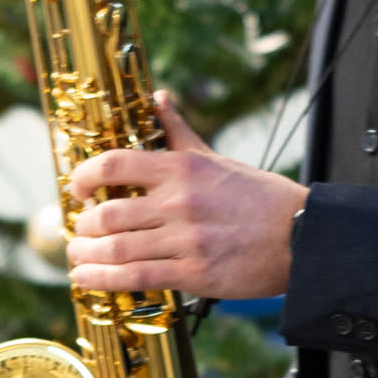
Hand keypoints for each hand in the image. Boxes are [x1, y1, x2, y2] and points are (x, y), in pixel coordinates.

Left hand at [67, 92, 305, 303]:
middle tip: (78, 230)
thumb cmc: (259, 197)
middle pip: (108, 213)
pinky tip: (87, 278)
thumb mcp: (217, 157)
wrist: (301, 236)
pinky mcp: (195, 273)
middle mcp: (179, 202)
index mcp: (182, 169)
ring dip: (87, 254)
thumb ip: (180, 131)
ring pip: (117, 248)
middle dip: (83, 225)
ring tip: (77, 255)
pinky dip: (104, 279)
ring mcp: (186, 240)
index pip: (115, 164)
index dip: (84, 176)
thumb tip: (158, 98)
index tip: (76, 188)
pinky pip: (137, 277)